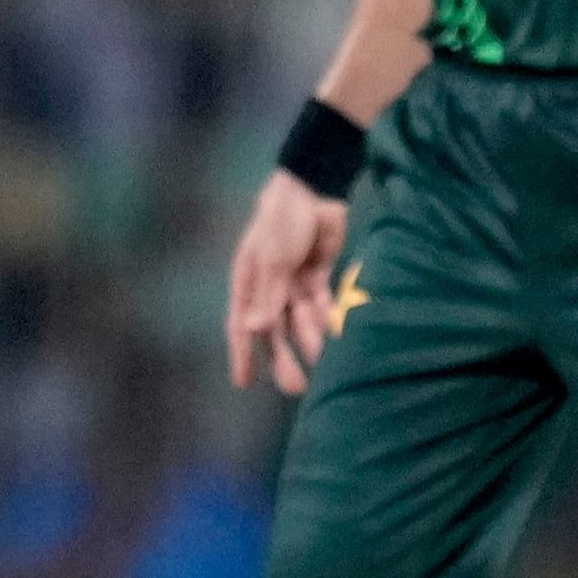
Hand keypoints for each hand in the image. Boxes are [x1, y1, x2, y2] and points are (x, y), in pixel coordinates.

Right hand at [226, 169, 349, 395]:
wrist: (314, 189)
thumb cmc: (282, 219)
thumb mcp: (273, 258)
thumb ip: (267, 294)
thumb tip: (255, 330)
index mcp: (248, 282)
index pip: (240, 324)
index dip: (241, 354)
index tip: (243, 382)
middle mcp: (269, 287)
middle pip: (274, 330)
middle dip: (283, 358)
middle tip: (294, 388)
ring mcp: (293, 283)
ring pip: (301, 322)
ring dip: (311, 341)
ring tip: (325, 364)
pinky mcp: (317, 277)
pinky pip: (322, 306)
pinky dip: (328, 319)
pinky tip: (337, 334)